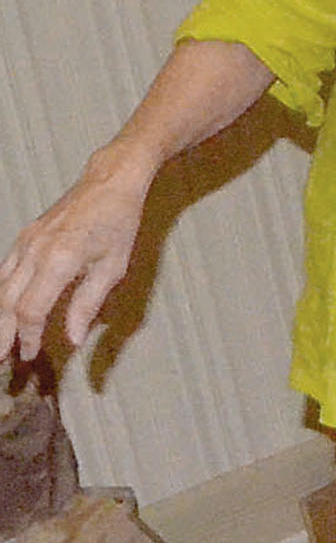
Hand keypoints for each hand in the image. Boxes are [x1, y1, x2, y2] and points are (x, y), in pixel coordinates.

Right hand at [3, 153, 154, 362]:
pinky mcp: (24, 238)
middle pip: (6, 302)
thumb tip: (73, 339)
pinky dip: (1, 295)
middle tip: (0, 359)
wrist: (108, 183)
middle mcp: (34, 251)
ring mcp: (25, 243)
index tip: (30, 355)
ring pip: (0, 287)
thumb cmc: (118, 223)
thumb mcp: (113, 267)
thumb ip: (88, 304)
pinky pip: (4, 272)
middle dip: (1, 333)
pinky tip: (2, 311)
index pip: (31, 309)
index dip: (28, 336)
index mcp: (59, 260)